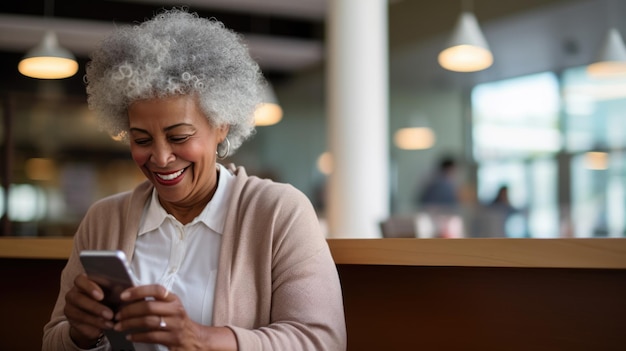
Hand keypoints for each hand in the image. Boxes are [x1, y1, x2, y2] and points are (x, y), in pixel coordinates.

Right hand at [64, 273, 114, 347]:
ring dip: (96, 317)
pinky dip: (96, 323)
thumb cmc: (110, 300)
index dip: (89, 287)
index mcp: (84, 281)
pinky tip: (107, 325)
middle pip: (78, 297)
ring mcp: (70, 305)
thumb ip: (118, 289)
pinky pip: (81, 321)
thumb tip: (131, 288)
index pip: (80, 279)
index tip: (101, 296)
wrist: (100, 317)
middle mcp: (74, 292)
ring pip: (79, 311)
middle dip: (95, 306)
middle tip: (110, 314)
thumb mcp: (115, 293)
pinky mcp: (70, 318)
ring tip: (111, 320)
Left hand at [113, 285, 236, 349]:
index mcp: (174, 300)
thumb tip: (131, 297)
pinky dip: (137, 336)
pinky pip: (150, 336)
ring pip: (148, 322)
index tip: (124, 295)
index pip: (157, 290)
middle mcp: (175, 311)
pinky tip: (130, 336)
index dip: (139, 291)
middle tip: (118, 315)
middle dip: (129, 311)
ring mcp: (175, 325)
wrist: (195, 339)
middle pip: (148, 306)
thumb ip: (156, 302)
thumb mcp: (171, 308)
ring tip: (119, 326)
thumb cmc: (178, 322)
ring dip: (129, 324)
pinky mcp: (172, 339)